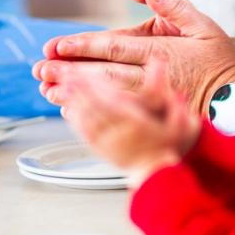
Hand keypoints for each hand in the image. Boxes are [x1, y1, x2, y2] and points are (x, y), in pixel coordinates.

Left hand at [33, 0, 234, 113]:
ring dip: (74, 93)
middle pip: (103, 74)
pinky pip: (116, 114)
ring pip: (105, 96)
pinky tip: (72, 110)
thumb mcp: (200, 22)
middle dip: (69, 71)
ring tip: (48, 90)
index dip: (83, 47)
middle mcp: (151, 77)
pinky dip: (92, 111)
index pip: (114, 47)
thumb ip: (167, 1)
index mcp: (160, 51)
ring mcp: (150, 100)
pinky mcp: (150, 115)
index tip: (57, 48)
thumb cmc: (218, 59)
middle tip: (40, 70)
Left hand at [62, 59, 200, 181]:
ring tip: (60, 86)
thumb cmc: (166, 143)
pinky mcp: (101, 150)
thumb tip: (159, 61)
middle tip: (63, 73)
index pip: (113, 99)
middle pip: (95, 107)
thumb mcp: (175, 115)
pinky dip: (75, 120)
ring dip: (72, 102)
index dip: (96, 85)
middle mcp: (120, 132)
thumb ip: (164, 89)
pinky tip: (67, 108)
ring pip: (87, 119)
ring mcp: (109, 142)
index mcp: (137, 122)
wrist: (157, 172)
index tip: (85, 71)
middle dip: (78, 90)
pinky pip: (85, 134)